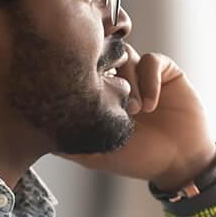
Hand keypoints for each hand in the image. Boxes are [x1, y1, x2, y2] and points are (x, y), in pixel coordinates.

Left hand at [61, 44, 215, 188]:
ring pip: (126, 54)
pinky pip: (152, 60)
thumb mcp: (96, 155)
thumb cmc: (140, 159)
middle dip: (103, 72)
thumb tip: (36, 134)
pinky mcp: (166, 72)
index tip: (83, 94)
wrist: (179, 162)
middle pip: (102, 55)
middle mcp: (121, 80)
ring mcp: (143, 74)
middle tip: (109, 97)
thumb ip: (69, 143)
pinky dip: (149, 80)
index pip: (83, 69)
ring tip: (134, 110)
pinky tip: (150, 105)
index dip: (82, 76)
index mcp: (102, 94)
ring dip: (127, 80)